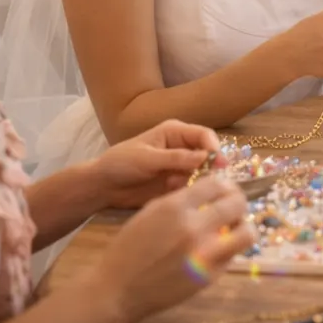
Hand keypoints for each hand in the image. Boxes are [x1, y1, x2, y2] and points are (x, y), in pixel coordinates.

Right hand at [81, 177, 254, 322]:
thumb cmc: (128, 249)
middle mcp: (194, 228)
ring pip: (246, 232)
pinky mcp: (210, 276)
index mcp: (175, 207)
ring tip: (233, 228)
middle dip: (237, 201)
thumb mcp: (149, 213)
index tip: (222, 190)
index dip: (223, 185)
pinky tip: (219, 248)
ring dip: (242, 226)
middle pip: (237, 203)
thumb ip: (180, 200)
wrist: (117, 289)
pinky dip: (230, 249)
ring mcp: (205, 254)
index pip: (217, 184)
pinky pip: (233, 256)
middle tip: (232, 207)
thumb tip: (208, 189)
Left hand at [94, 119, 218, 209]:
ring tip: (174, 183)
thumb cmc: (121, 163)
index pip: (204, 135)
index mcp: (175, 132)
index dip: (214, 148)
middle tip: (205, 179)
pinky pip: (193, 185)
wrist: (103, 186)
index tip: (218, 164)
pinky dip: (187, 189)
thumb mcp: (147, 158)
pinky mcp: (177, 182)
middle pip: (208, 154)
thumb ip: (176, 158)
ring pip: (203, 171)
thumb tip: (205, 156)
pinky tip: (170, 189)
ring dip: (196, 179)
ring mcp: (181, 166)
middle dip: (209, 166)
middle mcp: (182, 147)